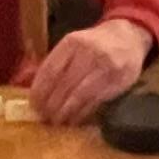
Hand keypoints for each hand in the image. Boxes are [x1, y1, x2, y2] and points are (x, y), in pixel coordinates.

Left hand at [27, 14, 152, 125]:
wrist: (129, 37)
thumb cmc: (94, 44)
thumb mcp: (73, 44)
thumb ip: (54, 63)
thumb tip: (29, 86)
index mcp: (72, 42)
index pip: (50, 69)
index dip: (40, 90)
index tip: (33, 105)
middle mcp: (89, 52)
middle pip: (64, 84)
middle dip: (51, 104)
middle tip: (43, 118)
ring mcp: (105, 67)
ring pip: (79, 95)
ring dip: (65, 112)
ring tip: (56, 121)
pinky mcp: (118, 81)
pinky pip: (95, 101)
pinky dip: (81, 113)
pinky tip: (74, 119)